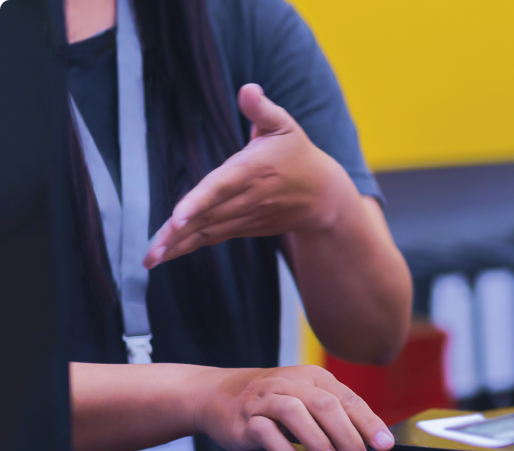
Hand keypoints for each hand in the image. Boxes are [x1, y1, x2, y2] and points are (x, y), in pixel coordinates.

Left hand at [144, 84, 356, 267]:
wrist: (324, 196)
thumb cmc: (298, 155)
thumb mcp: (286, 126)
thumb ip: (263, 109)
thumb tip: (248, 88)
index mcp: (253, 170)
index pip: (221, 187)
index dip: (198, 202)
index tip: (177, 217)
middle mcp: (248, 198)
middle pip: (207, 216)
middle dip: (176, 234)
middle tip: (150, 252)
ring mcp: (247, 216)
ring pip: (207, 232)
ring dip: (177, 246)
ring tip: (149, 259)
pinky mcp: (245, 227)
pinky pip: (213, 237)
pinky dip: (189, 246)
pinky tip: (166, 255)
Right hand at [194, 365, 393, 450]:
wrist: (218, 393)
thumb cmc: (271, 401)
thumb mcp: (306, 401)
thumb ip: (333, 418)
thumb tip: (366, 445)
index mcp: (314, 378)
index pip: (348, 399)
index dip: (369, 422)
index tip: (384, 444)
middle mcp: (291, 384)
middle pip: (325, 405)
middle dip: (347, 436)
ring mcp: (266, 399)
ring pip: (296, 414)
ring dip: (318, 441)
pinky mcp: (245, 417)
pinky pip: (265, 431)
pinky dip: (284, 450)